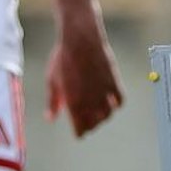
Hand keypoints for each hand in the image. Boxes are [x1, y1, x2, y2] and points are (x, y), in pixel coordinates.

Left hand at [46, 18, 123, 136]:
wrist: (80, 39)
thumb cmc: (63, 59)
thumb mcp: (52, 81)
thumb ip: (52, 102)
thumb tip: (50, 119)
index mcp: (73, 104)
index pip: (80, 131)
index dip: (78, 131)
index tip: (77, 127)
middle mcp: (90, 102)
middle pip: (94, 125)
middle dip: (89, 124)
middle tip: (85, 118)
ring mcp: (103, 93)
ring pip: (107, 115)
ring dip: (102, 115)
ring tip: (97, 109)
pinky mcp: (114, 82)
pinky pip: (120, 101)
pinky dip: (116, 103)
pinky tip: (109, 99)